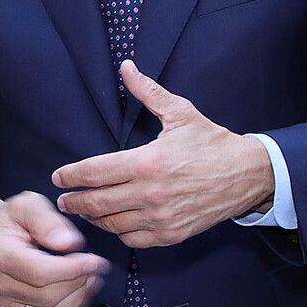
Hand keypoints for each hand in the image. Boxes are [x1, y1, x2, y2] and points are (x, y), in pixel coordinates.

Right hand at [0, 191, 107, 306]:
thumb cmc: (8, 221)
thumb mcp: (27, 205)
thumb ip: (48, 221)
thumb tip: (69, 243)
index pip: (39, 272)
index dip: (72, 269)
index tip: (94, 261)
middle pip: (47, 296)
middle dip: (79, 282)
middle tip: (95, 267)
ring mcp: (4, 302)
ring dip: (77, 300)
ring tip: (90, 280)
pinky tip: (77, 294)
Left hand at [52, 60, 274, 247]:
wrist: (248, 175)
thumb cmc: (212, 143)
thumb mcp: (180, 113)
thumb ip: (148, 92)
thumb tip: (126, 67)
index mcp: (147, 162)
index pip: (95, 172)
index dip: (71, 176)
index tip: (59, 176)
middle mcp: (150, 194)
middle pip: (96, 202)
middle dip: (74, 201)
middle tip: (64, 198)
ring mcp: (160, 218)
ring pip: (112, 224)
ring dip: (93, 217)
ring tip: (85, 210)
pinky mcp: (171, 234)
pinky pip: (133, 239)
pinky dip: (118, 232)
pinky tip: (113, 222)